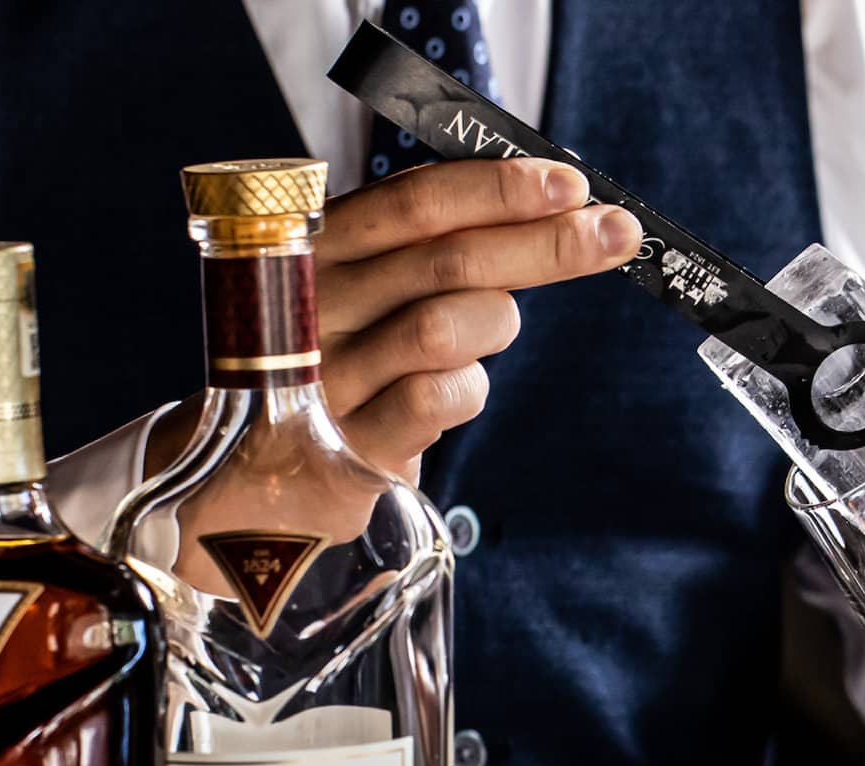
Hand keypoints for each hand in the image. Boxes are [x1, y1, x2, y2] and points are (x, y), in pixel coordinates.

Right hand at [147, 159, 642, 477]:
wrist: (250, 482)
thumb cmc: (329, 371)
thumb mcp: (361, 297)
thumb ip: (431, 253)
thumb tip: (551, 210)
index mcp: (315, 252)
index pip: (414, 202)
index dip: (498, 189)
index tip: (571, 182)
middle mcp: (311, 308)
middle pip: (445, 259)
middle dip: (543, 243)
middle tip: (614, 235)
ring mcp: (324, 380)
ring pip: (446, 327)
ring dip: (495, 325)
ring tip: (487, 338)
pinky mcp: (347, 447)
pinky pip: (440, 398)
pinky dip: (470, 389)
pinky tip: (455, 392)